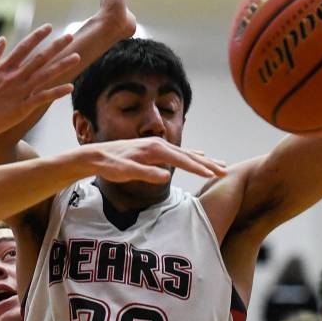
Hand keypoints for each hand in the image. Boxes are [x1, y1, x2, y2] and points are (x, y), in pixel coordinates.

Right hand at [0, 25, 79, 138]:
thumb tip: (2, 40)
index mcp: (3, 67)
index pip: (24, 47)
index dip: (37, 36)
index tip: (48, 27)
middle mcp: (14, 76)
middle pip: (39, 58)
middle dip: (56, 46)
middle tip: (70, 36)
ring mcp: (19, 92)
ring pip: (45, 75)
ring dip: (62, 65)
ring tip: (76, 56)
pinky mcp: (21, 108)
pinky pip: (43, 98)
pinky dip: (57, 92)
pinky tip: (70, 87)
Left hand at [85, 138, 226, 184]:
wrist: (96, 155)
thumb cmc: (109, 165)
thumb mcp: (125, 172)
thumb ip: (145, 174)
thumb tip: (166, 176)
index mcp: (154, 149)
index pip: (182, 160)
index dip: (198, 168)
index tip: (213, 175)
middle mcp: (158, 144)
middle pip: (188, 154)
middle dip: (208, 164)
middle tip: (225, 171)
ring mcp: (156, 145)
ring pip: (186, 153)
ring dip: (204, 160)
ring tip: (220, 165)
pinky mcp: (154, 149)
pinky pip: (179, 153)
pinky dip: (192, 155)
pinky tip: (200, 156)